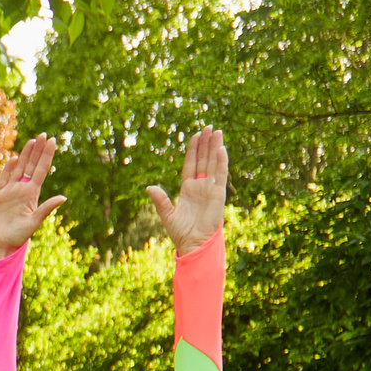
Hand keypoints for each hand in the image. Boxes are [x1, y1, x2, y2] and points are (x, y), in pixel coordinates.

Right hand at [0, 134, 65, 255]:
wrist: (1, 244)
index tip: (53, 141)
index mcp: (32, 193)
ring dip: (24, 155)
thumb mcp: (35, 222)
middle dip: (37, 150)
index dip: (46, 155)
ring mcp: (9, 191)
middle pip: (31, 165)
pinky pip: (3, 179)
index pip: (41, 169)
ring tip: (32, 141)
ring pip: (18, 168)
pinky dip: (8, 168)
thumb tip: (63, 197)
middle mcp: (22, 189)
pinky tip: (13, 158)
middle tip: (43, 134)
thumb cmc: (19, 236)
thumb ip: (47, 208)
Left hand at [148, 127, 227, 254]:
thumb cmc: (181, 232)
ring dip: (215, 147)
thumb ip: (160, 200)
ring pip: (214, 163)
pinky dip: (221, 161)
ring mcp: (210, 188)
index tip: (195, 136)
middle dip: (206, 143)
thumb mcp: (167, 214)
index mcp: (188, 188)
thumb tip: (149, 187)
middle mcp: (201, 186)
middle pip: (204, 159)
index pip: (191, 164)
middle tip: (208, 126)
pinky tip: (221, 149)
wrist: (194, 244)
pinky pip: (221, 174)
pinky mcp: (218, 193)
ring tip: (217, 131)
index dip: (193, 150)